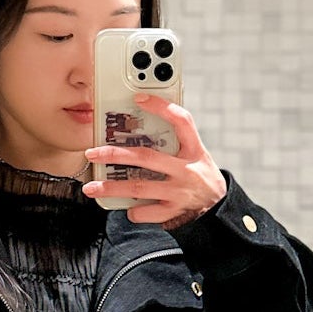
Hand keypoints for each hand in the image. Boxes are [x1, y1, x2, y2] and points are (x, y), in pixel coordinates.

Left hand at [82, 92, 226, 228]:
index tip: (139, 98)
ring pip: (138, 187)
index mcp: (195, 151)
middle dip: (115, 154)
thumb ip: (175, 144)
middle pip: (146, 157)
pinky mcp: (174, 212)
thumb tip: (139, 131)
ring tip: (91, 187)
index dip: (161, 107)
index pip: (181, 121)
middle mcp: (187, 170)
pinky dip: (133, 211)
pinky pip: (146, 212)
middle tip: (92, 153)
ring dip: (112, 188)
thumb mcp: (197, 156)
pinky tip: (126, 209)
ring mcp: (180, 192)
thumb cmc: (201, 177)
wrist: (221, 210)